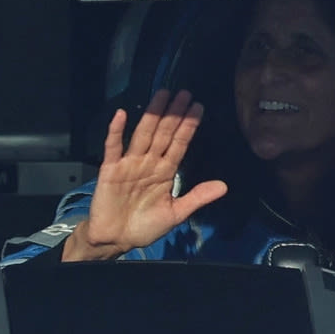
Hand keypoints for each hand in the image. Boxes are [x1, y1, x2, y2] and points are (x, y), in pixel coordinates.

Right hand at [63, 92, 228, 262]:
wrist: (115, 240)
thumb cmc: (144, 227)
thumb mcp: (176, 214)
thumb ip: (197, 197)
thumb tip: (224, 186)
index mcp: (164, 172)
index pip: (179, 144)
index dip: (188, 126)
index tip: (198, 107)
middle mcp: (148, 163)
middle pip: (163, 133)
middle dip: (174, 114)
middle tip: (184, 93)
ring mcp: (129, 164)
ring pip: (143, 134)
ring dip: (152, 115)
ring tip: (162, 95)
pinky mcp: (110, 169)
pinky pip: (113, 147)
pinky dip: (116, 131)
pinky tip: (122, 114)